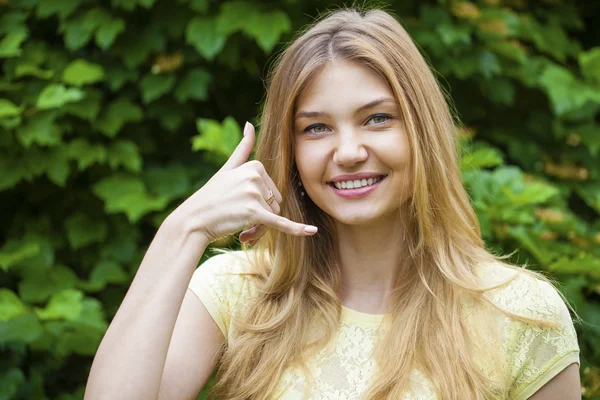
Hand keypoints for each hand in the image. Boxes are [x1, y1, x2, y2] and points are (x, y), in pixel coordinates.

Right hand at [171, 122, 317, 243]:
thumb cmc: (211, 196)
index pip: (272, 190)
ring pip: (274, 216)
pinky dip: (296, 230)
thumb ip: (242, 148)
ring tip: (242, 231)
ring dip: (261, 229)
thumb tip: (250, 124)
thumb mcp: (227, 169)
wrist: (193, 220)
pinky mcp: (254, 212)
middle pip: (275, 203)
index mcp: (255, 165)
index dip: (261, 204)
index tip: (242, 209)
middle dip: (263, 218)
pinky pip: (280, 223)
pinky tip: (311, 232)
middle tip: (241, 223)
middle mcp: (255, 176)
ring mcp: (254, 193)